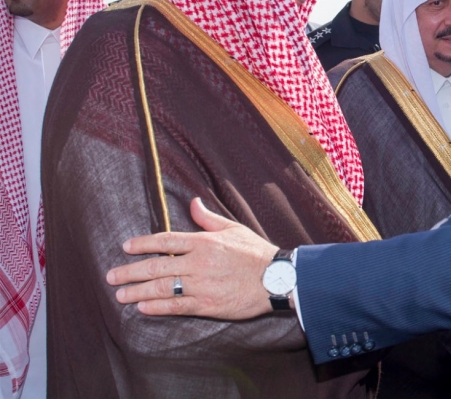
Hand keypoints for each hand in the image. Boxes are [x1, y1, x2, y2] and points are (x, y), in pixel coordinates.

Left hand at [106, 197, 277, 318]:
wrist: (277, 278)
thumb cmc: (256, 252)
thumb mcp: (233, 229)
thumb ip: (208, 218)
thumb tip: (193, 203)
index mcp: (204, 242)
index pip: (165, 240)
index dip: (142, 244)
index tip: (126, 247)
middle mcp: (199, 263)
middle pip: (156, 266)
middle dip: (131, 271)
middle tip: (112, 276)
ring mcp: (201, 285)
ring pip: (162, 288)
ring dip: (138, 292)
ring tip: (121, 295)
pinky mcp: (207, 304)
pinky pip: (176, 306)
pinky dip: (157, 308)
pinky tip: (143, 308)